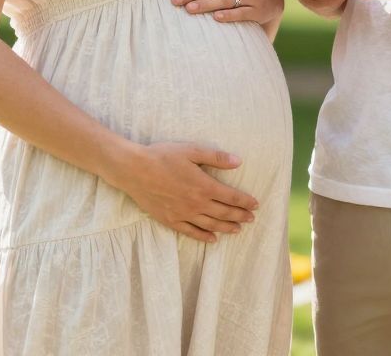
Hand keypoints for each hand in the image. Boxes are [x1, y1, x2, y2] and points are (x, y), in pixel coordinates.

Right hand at [106, 142, 259, 242]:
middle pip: (224, 213)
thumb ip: (215, 157)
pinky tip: (212, 239)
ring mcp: (184, 214)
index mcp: (204, 186)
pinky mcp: (171, 220)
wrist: (134, 170)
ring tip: (238, 230)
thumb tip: (238, 161)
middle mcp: (197, 203)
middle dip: (240, 216)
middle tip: (251, 219)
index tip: (255, 205)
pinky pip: (191, 232)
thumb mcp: (191, 150)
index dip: (245, 201)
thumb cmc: (162, 156)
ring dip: (227, 228)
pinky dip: (204, 237)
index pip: (231, 197)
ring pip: (211, 225)